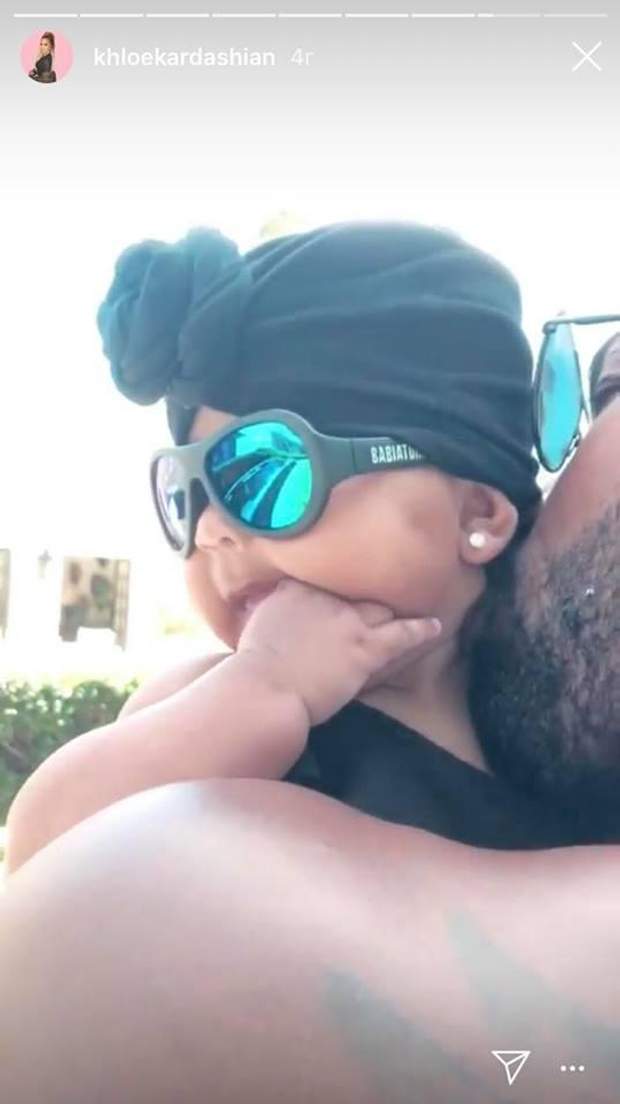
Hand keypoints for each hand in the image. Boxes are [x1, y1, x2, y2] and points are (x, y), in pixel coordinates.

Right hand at [235, 578, 440, 726]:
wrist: (264, 689)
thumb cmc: (253, 668)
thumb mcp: (256, 625)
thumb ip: (271, 610)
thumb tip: (274, 608)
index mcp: (296, 590)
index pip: (322, 578)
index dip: (331, 589)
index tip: (335, 593)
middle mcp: (326, 598)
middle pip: (355, 592)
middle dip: (361, 598)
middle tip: (371, 602)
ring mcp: (348, 621)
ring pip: (380, 608)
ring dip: (389, 612)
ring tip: (410, 605)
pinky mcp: (365, 648)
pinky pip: (402, 634)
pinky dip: (420, 630)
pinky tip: (434, 626)